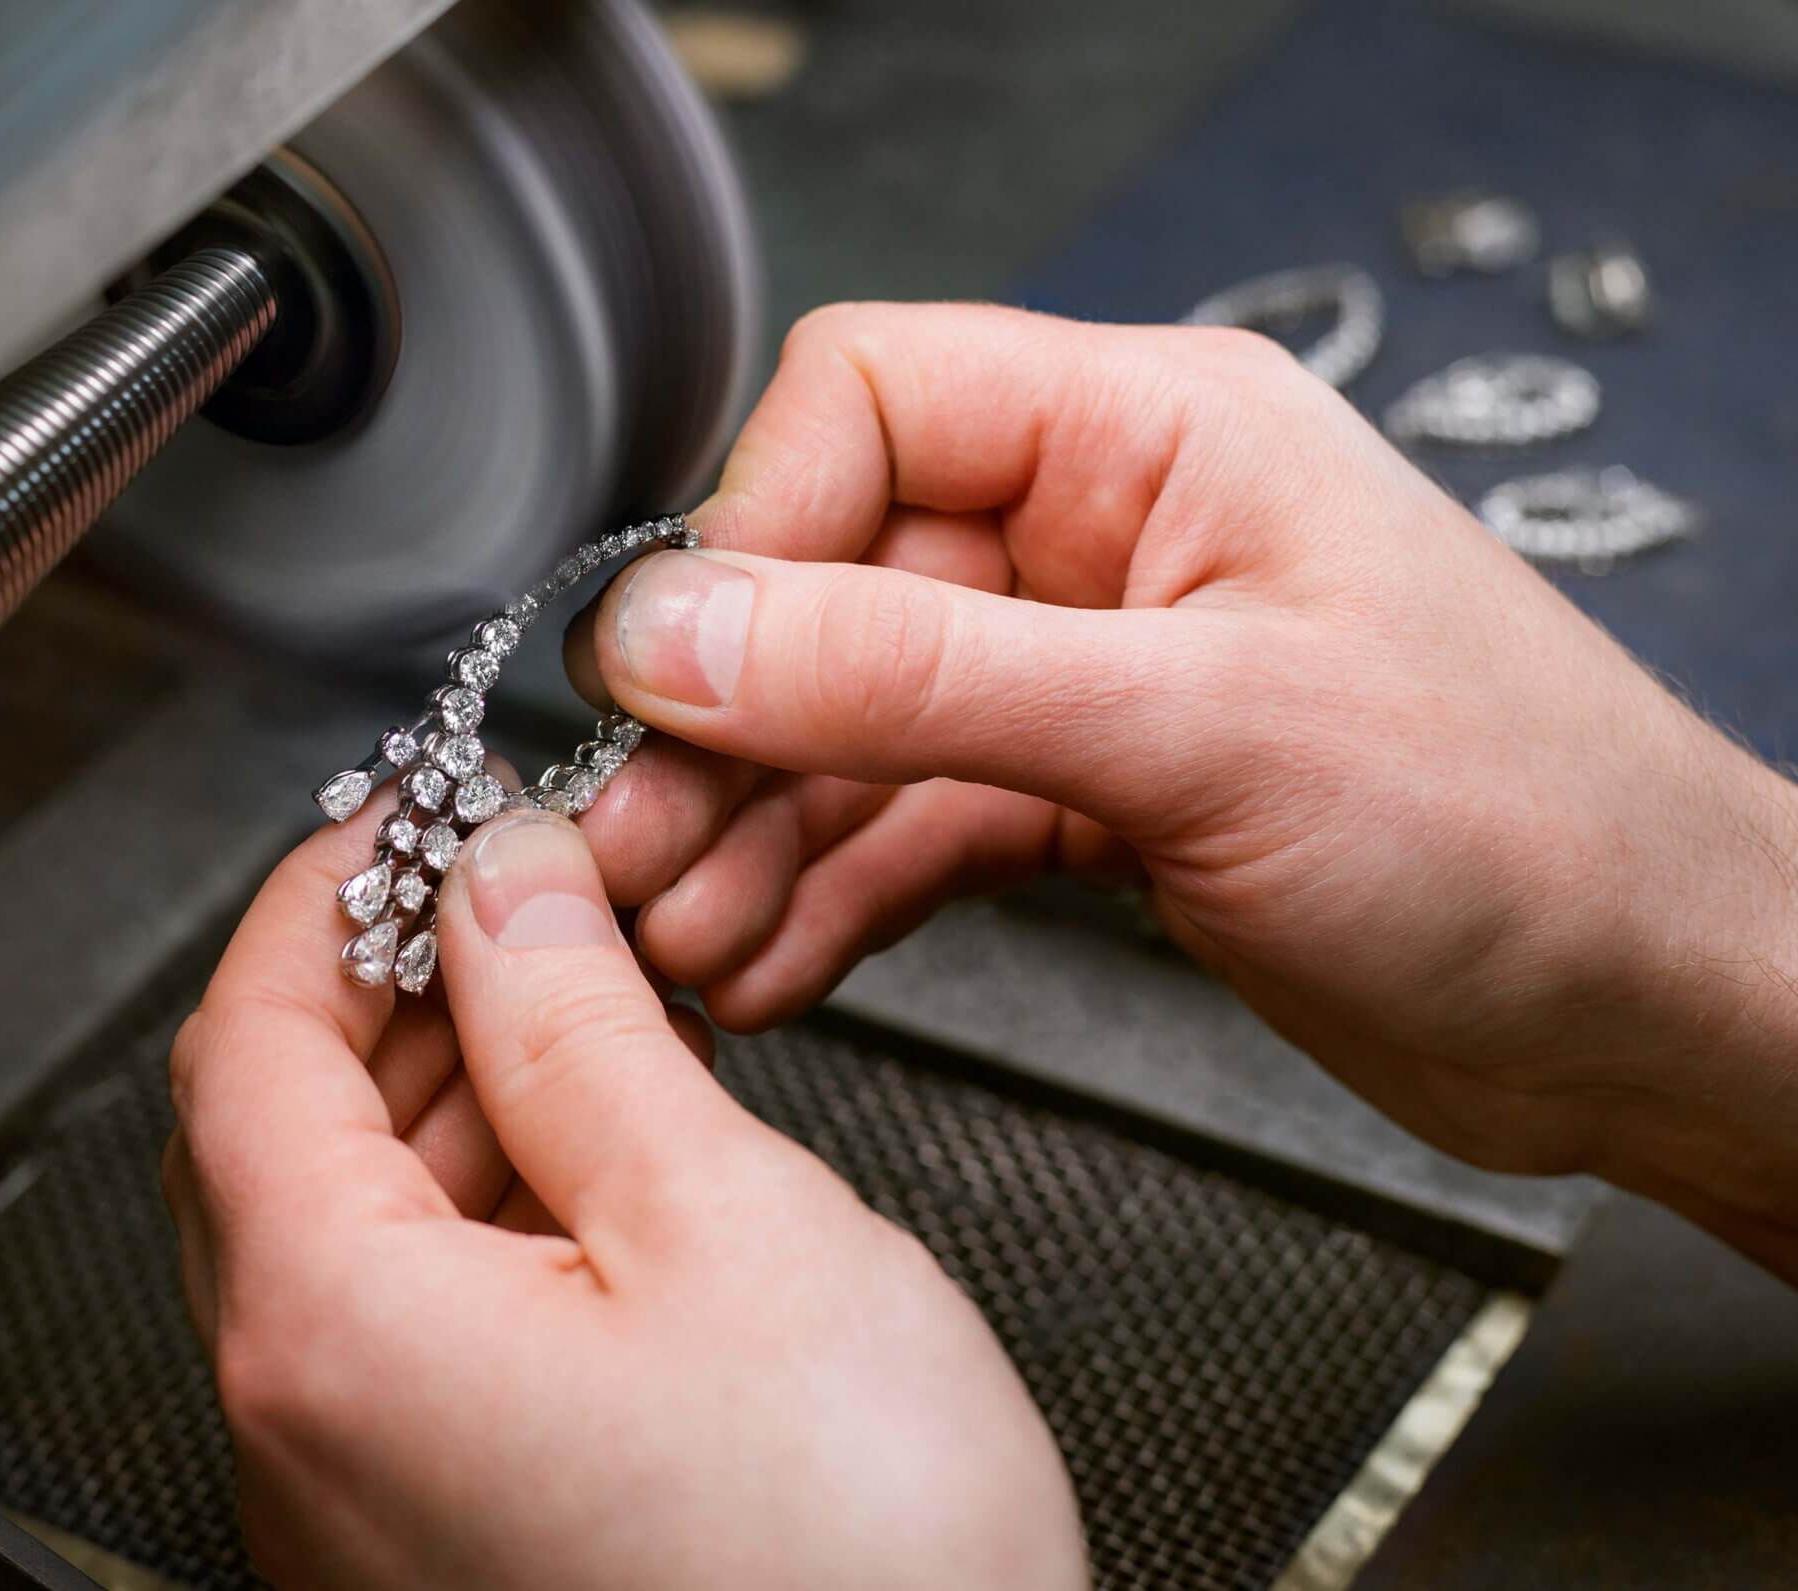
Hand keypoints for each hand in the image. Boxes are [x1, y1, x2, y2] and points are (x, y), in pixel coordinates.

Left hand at [164, 806, 1085, 1589]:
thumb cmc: (853, 1573)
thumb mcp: (730, 1228)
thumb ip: (585, 1033)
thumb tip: (504, 885)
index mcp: (338, 1332)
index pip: (247, 1040)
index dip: (324, 893)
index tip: (409, 813)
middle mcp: (307, 1431)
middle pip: (278, 1130)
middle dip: (393, 978)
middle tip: (516, 886)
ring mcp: (362, 1500)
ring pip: (349, 1225)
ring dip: (449, 1085)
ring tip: (586, 996)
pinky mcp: (439, 1539)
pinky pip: (409, 1323)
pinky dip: (485, 1201)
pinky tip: (599, 1147)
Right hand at [566, 303, 1797, 1276]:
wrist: (1652, 1008)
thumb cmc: (1525, 830)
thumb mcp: (1194, 728)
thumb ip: (920, 673)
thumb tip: (686, 628)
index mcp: (1155, 437)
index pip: (869, 406)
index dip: (753, 535)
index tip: (679, 674)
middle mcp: (1112, 538)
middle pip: (839, 588)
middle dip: (730, 730)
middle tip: (636, 850)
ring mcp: (1098, 674)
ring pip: (865, 727)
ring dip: (764, 833)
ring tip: (684, 938)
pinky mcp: (1098, 797)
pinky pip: (921, 822)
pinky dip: (840, 891)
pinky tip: (774, 957)